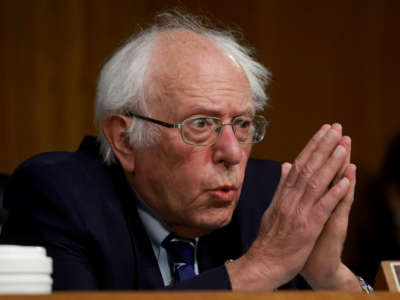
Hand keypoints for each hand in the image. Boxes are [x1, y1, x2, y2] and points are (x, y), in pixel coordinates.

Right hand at [227, 124, 351, 289]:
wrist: (263, 262)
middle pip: (307, 168)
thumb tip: (285, 166)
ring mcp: (298, 212)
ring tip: (342, 146)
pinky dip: (334, 192)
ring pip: (315, 182)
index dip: (311, 146)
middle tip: (335, 128)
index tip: (322, 132)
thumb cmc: (270, 238)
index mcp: (282, 195)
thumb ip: (281, 187)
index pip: (298, 165)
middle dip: (322, 146)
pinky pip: (322, 207)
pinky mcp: (307, 228)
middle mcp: (289, 199)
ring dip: (330, 163)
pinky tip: (345, 180)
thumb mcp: (272, 208)